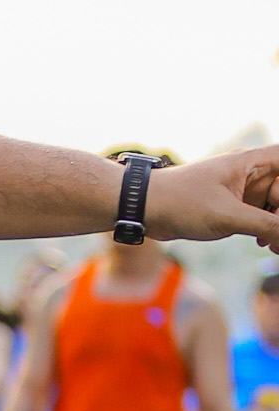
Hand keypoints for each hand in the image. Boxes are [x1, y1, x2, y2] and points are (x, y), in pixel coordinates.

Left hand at [148, 152, 278, 248]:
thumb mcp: (228, 216)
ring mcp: (242, 191)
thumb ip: (267, 225)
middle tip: (278, 238)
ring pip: (276, 206)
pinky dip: (268, 230)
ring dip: (278, 226)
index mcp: (250, 163)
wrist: (144, 208)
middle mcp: (249, 174)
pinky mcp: (233, 207)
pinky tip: (264, 244)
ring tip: (274, 246)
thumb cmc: (181, 202)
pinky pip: (262, 216)